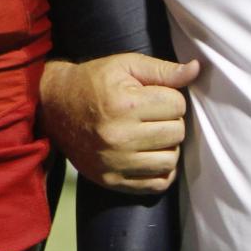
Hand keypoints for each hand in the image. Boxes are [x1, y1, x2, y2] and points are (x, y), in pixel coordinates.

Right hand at [40, 54, 200, 193]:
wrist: (54, 107)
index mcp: (124, 105)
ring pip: (171, 160)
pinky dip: (161, 171)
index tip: (153, 96)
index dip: (170, 98)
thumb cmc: (93, 81)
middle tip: (151, 115)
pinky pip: (157, 184)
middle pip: (177, 133)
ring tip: (150, 135)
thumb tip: (197, 69)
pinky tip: (150, 156)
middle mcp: (119, 136)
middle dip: (170, 121)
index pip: (178, 105)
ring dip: (167, 146)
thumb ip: (163, 70)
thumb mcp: (125, 65)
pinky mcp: (112, 180)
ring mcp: (115, 162)